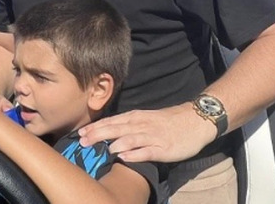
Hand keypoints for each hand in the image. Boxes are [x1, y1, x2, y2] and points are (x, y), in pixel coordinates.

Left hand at [77, 103, 216, 162]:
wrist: (194, 120)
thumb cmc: (166, 121)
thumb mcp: (144, 119)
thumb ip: (127, 126)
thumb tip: (106, 134)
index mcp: (135, 117)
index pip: (110, 121)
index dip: (95, 128)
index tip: (79, 133)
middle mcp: (141, 125)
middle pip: (115, 129)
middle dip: (98, 135)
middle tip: (82, 141)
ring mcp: (152, 136)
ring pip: (130, 138)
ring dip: (115, 144)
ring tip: (102, 150)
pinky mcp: (164, 147)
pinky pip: (147, 151)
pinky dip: (135, 154)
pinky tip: (124, 157)